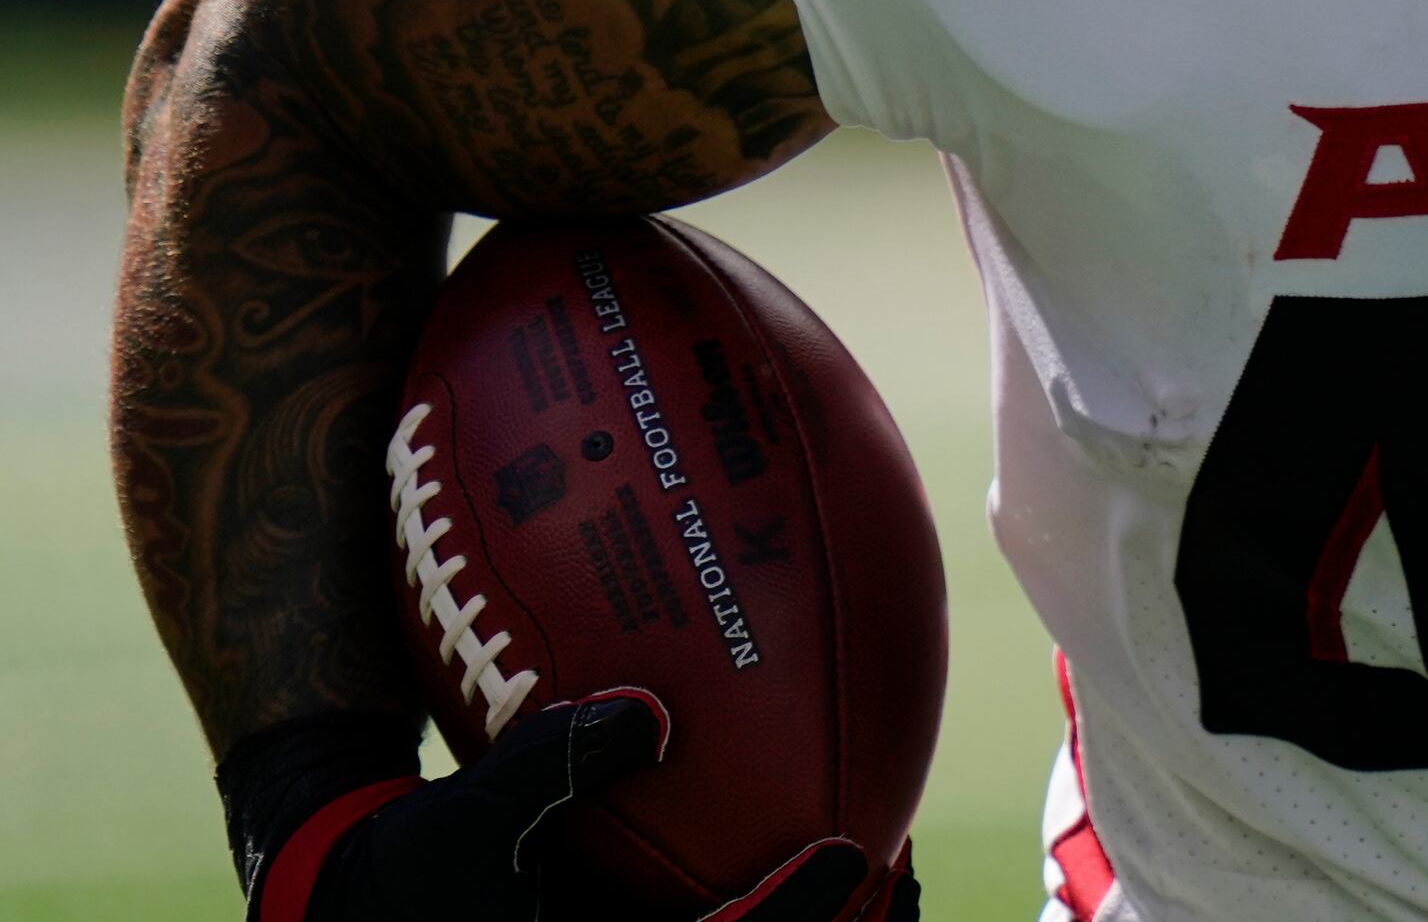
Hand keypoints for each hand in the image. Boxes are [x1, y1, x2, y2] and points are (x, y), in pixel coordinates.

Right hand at [226, 693, 917, 921]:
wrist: (347, 900)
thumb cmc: (401, 866)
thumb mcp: (467, 817)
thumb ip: (551, 763)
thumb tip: (644, 711)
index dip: (793, 911)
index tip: (851, 854)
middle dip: (840, 921)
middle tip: (896, 858)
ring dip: (817, 917)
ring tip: (885, 860)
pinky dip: (767, 900)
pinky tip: (811, 839)